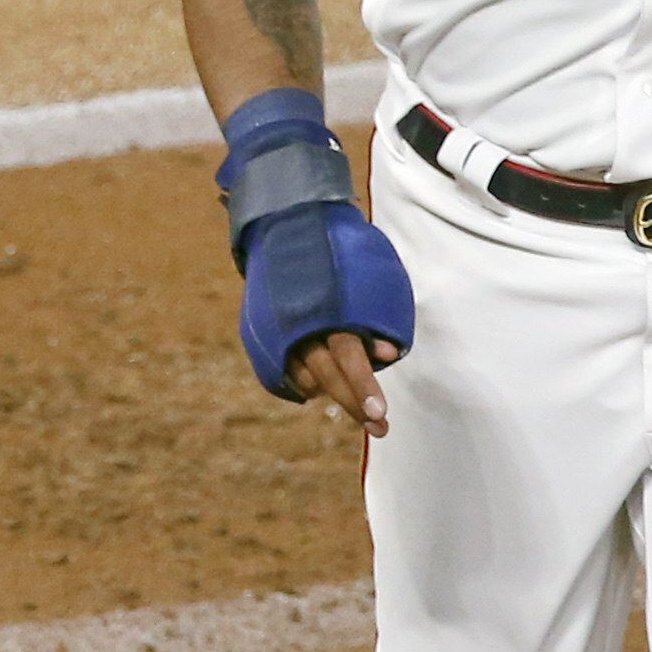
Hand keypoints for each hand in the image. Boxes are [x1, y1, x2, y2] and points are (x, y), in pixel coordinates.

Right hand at [236, 200, 416, 434]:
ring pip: (308, 378)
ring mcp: (278, 331)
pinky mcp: (263, 337)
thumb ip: (379, 313)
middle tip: (381, 427)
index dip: (364, 387)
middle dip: (356, 403)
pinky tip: (325, 386)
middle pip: (329, 376)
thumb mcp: (369, 272)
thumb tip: (388, 354)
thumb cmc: (340, 247)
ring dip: (334, 394)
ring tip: (364, 406)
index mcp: (329, 308)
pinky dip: (308, 383)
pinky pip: (289, 372)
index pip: (349, 358)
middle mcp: (301, 324)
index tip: (381, 414)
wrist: (286, 223)